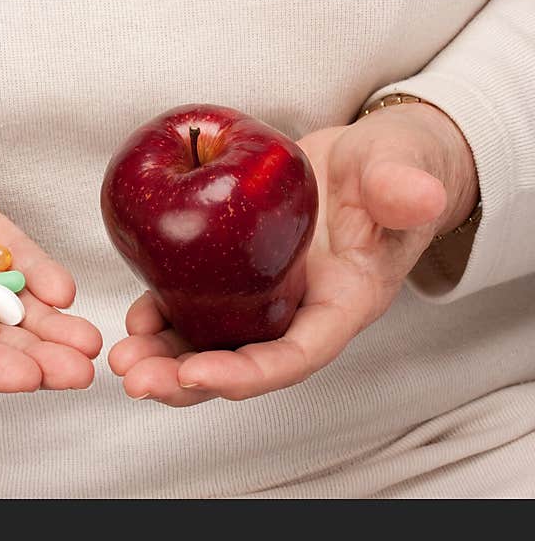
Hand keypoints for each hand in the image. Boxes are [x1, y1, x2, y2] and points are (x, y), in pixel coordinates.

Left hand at [109, 102, 478, 405]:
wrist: (362, 161)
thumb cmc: (388, 168)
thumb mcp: (399, 169)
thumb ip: (404, 186)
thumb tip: (420, 196)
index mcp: (342, 303)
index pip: (294, 354)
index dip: (247, 372)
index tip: (196, 374)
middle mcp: (297, 312)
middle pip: (240, 362)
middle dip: (186, 379)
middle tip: (135, 379)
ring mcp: (263, 297)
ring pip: (209, 342)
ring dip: (163, 358)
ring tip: (121, 360)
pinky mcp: (234, 274)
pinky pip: (194, 305)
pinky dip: (161, 317)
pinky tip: (134, 318)